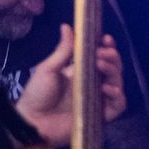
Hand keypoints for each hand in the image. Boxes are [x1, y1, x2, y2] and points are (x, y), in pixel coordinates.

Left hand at [16, 26, 126, 144]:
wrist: (31, 122)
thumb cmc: (37, 95)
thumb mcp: (48, 69)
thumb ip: (63, 50)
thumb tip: (67, 25)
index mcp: (81, 72)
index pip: (101, 57)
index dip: (107, 48)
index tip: (106, 39)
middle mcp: (92, 85)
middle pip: (113, 68)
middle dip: (112, 57)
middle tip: (103, 53)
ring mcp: (97, 100)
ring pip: (117, 83)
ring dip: (114, 72)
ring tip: (101, 65)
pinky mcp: (100, 115)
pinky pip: (118, 105)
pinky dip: (118, 95)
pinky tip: (107, 89)